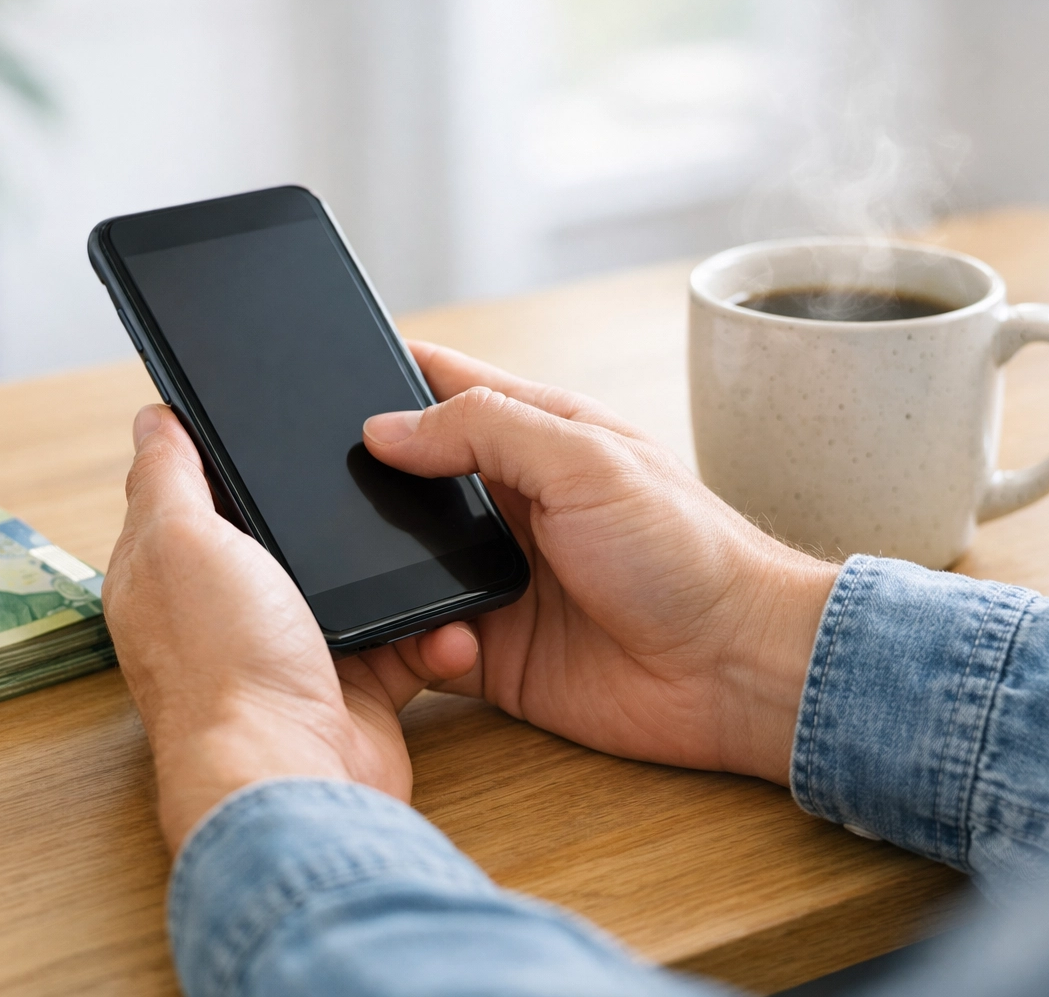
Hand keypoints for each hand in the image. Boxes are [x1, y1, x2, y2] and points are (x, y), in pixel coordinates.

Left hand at [103, 404, 479, 851]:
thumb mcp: (182, 542)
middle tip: (382, 467)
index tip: (279, 419)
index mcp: (173, 573)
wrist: (294, 777)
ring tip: (429, 541)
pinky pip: (405, 644)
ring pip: (356, 586)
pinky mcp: (354, 690)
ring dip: (397, 572)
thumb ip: (166, 476)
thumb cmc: (224, 667)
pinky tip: (448, 622)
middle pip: (285, 535)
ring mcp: (293, 652)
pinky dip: (433, 634)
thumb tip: (153, 417)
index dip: (231, 456)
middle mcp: (229, 613)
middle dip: (331, 510)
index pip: (197, 494)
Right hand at [364, 342, 839, 785]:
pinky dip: (407, 639)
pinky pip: (420, 639)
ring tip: (365, 571)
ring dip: (380, 568)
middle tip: (313, 492)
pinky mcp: (491, 650)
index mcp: (535, 437)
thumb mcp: (584, 461)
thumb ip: (484, 430)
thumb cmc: (687, 552)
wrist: (735, 671)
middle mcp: (509, 504)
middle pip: (408, 478)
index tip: (321, 377)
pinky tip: (433, 639)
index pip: (443, 387)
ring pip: (403, 562)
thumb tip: (385, 427)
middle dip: (362, 484)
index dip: (386, 377)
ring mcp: (497, 577)